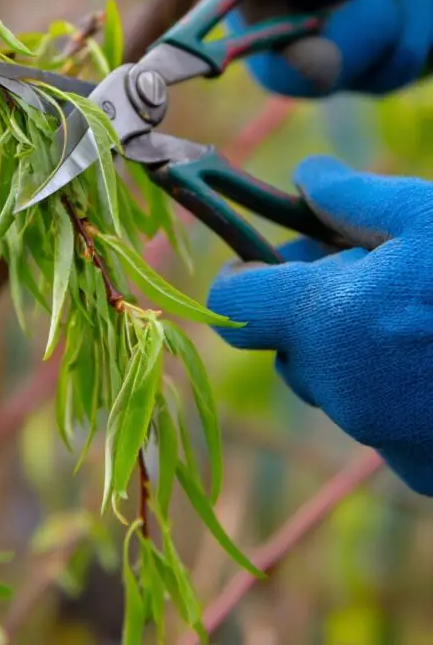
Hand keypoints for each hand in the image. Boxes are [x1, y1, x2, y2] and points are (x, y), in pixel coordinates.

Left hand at [207, 156, 432, 494]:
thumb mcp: (420, 213)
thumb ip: (346, 197)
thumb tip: (304, 177)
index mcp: (325, 323)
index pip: (235, 306)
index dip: (243, 273)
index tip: (268, 254)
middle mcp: (341, 391)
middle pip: (288, 345)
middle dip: (310, 306)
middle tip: (364, 267)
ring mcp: (381, 439)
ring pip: (334, 383)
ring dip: (352, 348)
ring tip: (414, 311)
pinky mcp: (421, 471)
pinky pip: (380, 422)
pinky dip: (393, 390)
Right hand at [217, 0, 432, 95]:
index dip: (258, 21)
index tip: (299, 19)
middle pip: (273, 62)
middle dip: (326, 49)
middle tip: (379, 10)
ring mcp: (334, 36)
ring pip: (328, 77)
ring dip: (382, 33)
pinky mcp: (379, 62)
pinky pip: (379, 77)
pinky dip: (411, 41)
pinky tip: (428, 1)